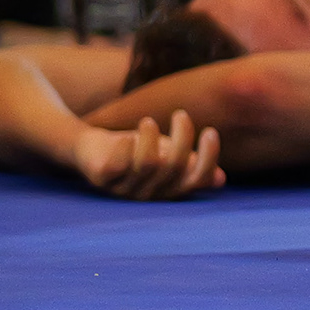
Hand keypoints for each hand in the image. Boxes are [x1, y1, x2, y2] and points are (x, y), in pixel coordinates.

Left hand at [73, 109, 226, 199]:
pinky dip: (127, 146)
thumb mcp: (165, 154)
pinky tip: (127, 137)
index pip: (196, 180)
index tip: (210, 131)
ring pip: (148, 164)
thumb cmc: (133, 150)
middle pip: (173, 166)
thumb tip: (220, 180)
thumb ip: (189, 164)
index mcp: (168, 190)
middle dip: (181, 137)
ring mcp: (124, 189)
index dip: (208, 158)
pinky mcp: (102, 178)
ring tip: (147, 122)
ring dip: (151, 138)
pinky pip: (119, 163)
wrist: (88, 148)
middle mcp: (149, 195)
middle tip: (181, 115)